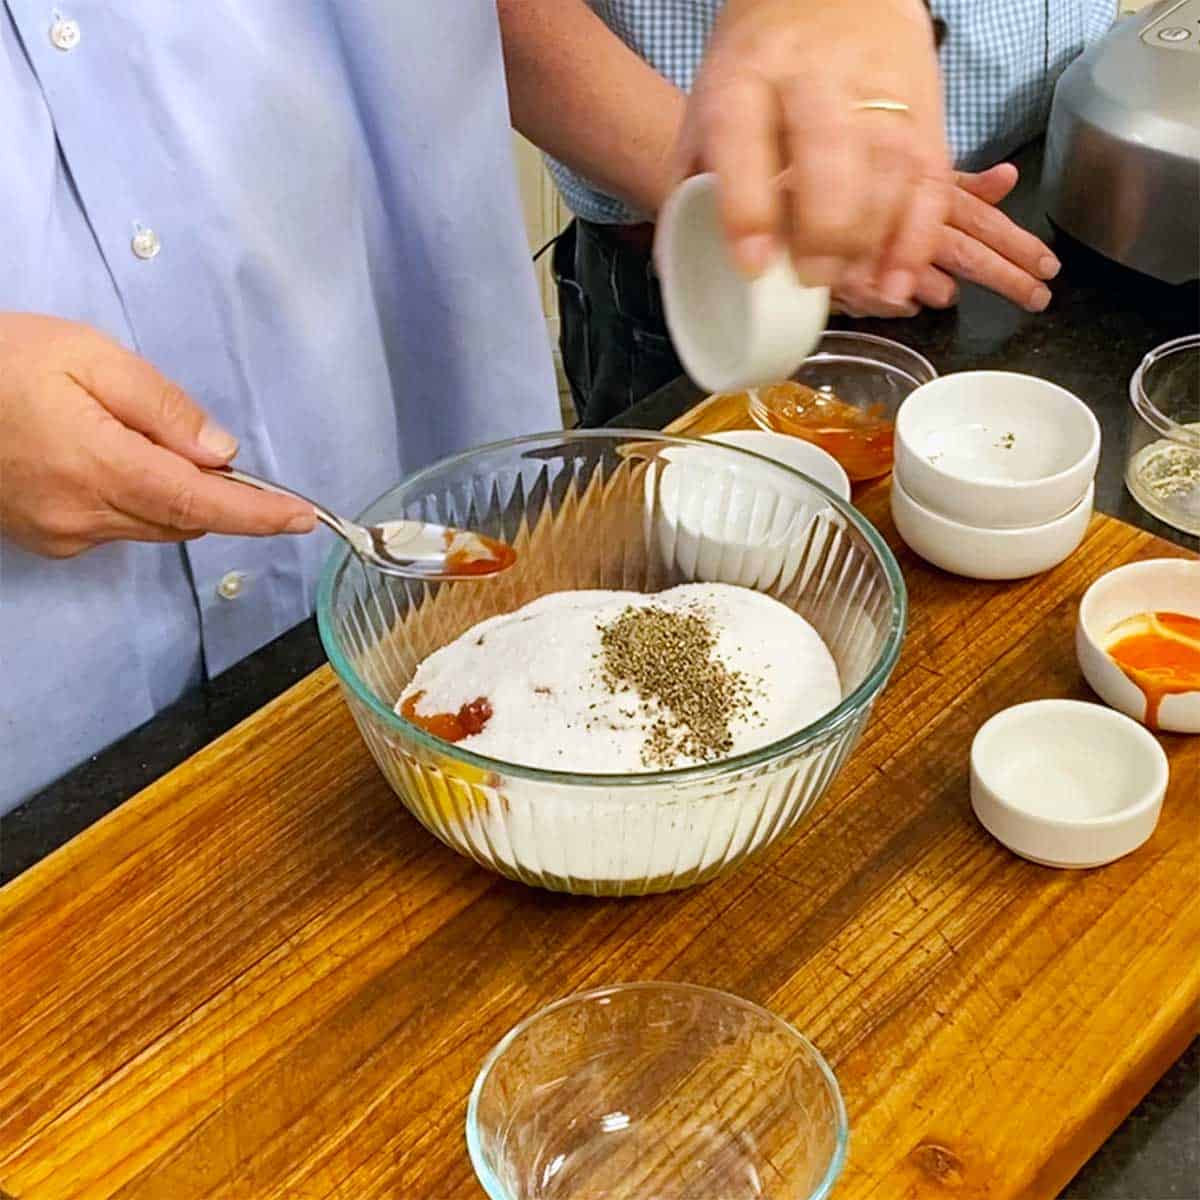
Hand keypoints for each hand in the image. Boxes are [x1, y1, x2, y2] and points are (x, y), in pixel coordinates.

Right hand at [0, 313, 315, 557]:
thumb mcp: (87, 355)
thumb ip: (162, 406)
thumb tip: (222, 454)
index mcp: (100, 466)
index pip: (201, 505)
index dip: (258, 515)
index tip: (303, 520)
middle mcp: (84, 515)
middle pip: (183, 520)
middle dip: (219, 496)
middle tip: (215, 455)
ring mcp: (63, 534)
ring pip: (154, 526)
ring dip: (176, 498)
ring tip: (145, 444)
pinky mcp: (47, 540)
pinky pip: (118, 528)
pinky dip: (138, 502)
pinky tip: (109, 462)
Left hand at [672, 0, 951, 301]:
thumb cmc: (759, 67)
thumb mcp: (710, 103)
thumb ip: (694, 179)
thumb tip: (677, 270)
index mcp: (748, 78)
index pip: (745, 138)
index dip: (750, 207)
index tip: (753, 264)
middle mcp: (817, 79)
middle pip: (830, 153)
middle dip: (824, 229)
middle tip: (811, 279)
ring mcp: (878, 92)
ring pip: (887, 168)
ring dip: (872, 239)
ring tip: (854, 284)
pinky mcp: (924, 112)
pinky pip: (930, 179)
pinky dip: (917, 238)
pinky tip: (898, 280)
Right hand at [835, 165, 1060, 316]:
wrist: (794, 203)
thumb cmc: (856, 188)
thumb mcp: (913, 176)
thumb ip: (962, 184)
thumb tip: (1009, 178)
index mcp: (930, 190)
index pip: (986, 220)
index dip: (1020, 244)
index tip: (1050, 266)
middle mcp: (912, 219)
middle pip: (971, 255)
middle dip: (1009, 278)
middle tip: (1038, 298)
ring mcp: (883, 254)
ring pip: (935, 286)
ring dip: (946, 293)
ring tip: (948, 295)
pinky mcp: (855, 282)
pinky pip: (897, 304)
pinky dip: (906, 303)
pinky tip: (906, 297)